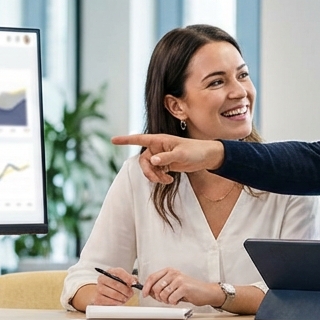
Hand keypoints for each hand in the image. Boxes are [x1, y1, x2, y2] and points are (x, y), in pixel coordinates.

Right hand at [92, 267, 137, 305]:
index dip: (127, 278)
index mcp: (110, 272)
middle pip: (116, 283)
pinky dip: (116, 302)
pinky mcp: (97, 298)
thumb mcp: (124, 280)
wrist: (105, 295)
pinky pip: (109, 301)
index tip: (134, 283)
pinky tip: (118, 301)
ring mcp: (98, 288)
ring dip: (122, 298)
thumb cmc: (116, 287)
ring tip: (124, 298)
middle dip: (126, 290)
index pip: (119, 272)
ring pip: (113, 293)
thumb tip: (135, 281)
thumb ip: (131, 279)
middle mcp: (102, 278)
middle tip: (130, 294)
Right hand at [111, 134, 225, 183]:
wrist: (207, 157)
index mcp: (159, 140)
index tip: (112, 140)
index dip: (125, 140)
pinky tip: (169, 180)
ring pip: (148, 168)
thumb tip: (152, 161)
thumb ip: (166, 157)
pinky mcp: (165, 164)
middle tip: (158, 179)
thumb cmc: (196, 151)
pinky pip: (155, 172)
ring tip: (166, 180)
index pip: (139, 138)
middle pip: (142, 160)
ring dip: (154, 176)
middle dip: (147, 172)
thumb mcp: (182, 154)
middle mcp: (158, 147)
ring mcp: (161, 156)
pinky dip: (159, 178)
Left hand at [142, 267, 220, 306]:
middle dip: (158, 297)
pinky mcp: (184, 287)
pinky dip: (173, 302)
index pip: (152, 277)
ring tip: (173, 299)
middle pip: (156, 287)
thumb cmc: (190, 289)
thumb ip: (161, 286)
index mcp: (169, 271)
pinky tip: (179, 300)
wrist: (206, 292)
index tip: (144, 294)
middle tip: (165, 299)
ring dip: (166, 300)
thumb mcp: (173, 285)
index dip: (146, 287)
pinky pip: (171, 299)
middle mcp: (173, 273)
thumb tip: (148, 292)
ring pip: (163, 294)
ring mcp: (179, 279)